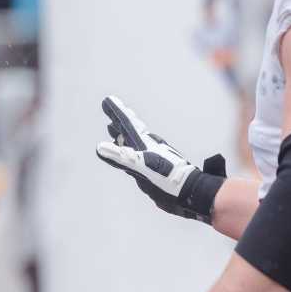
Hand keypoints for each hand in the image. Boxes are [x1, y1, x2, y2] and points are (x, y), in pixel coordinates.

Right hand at [95, 96, 225, 223]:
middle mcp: (147, 146)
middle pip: (130, 129)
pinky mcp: (153, 166)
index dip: (117, 112)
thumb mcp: (141, 166)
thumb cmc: (169, 178)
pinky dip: (129, 148)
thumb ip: (121, 156)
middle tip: (110, 109)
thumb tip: (100, 147)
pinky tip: (128, 151)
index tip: (109, 100)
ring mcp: (151, 155)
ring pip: (133, 140)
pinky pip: (136, 152)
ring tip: (113, 128)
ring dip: (123, 133)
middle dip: (119, 119)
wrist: (190, 191)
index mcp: (144, 143)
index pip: (127, 123)